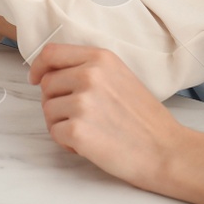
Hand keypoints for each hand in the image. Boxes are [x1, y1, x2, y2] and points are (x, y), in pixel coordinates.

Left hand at [28, 44, 188, 194]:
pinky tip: (89, 145)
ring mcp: (82, 103)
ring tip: (91, 131)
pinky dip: (67, 142)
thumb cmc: (146, 119)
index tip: (36, 78)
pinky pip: (55, 133)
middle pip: (47, 84)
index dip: (39, 66)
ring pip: (48, 110)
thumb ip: (89, 68)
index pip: (52, 53)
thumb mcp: (121, 76)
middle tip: (81, 117)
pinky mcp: (78, 130)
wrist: (166, 151)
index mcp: (100, 59)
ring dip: (62, 123)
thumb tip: (54, 73)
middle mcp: (89, 75)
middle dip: (56, 102)